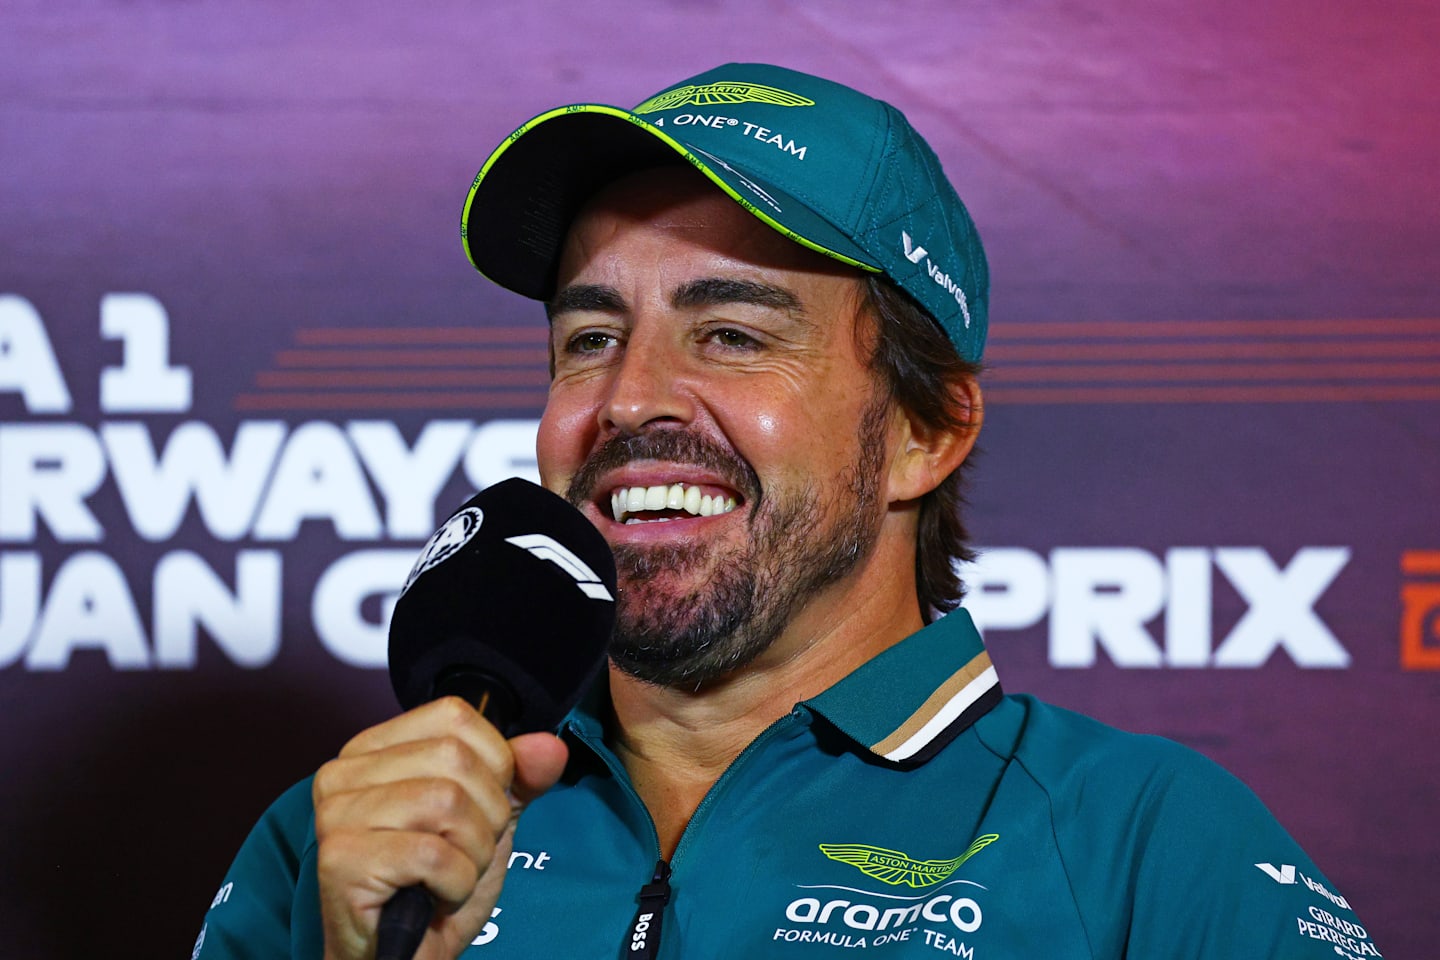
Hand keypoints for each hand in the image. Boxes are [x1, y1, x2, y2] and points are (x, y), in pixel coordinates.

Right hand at [312, 697, 568, 959]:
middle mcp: (343, 772)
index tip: (479, 808)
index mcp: (372, 749)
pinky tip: (435, 897)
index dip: (493, 763)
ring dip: (472, 854)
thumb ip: (520, 778)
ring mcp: (336, 814)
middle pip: (455, 759)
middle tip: (463, 854)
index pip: (454, 715)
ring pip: (448, 803)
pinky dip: (455, 884)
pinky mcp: (340, 859)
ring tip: (449, 876)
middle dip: (486, 816)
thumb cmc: (435, 887)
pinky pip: (434, 855)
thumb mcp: (488, 820)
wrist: (400, 958)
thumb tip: (550, 746)